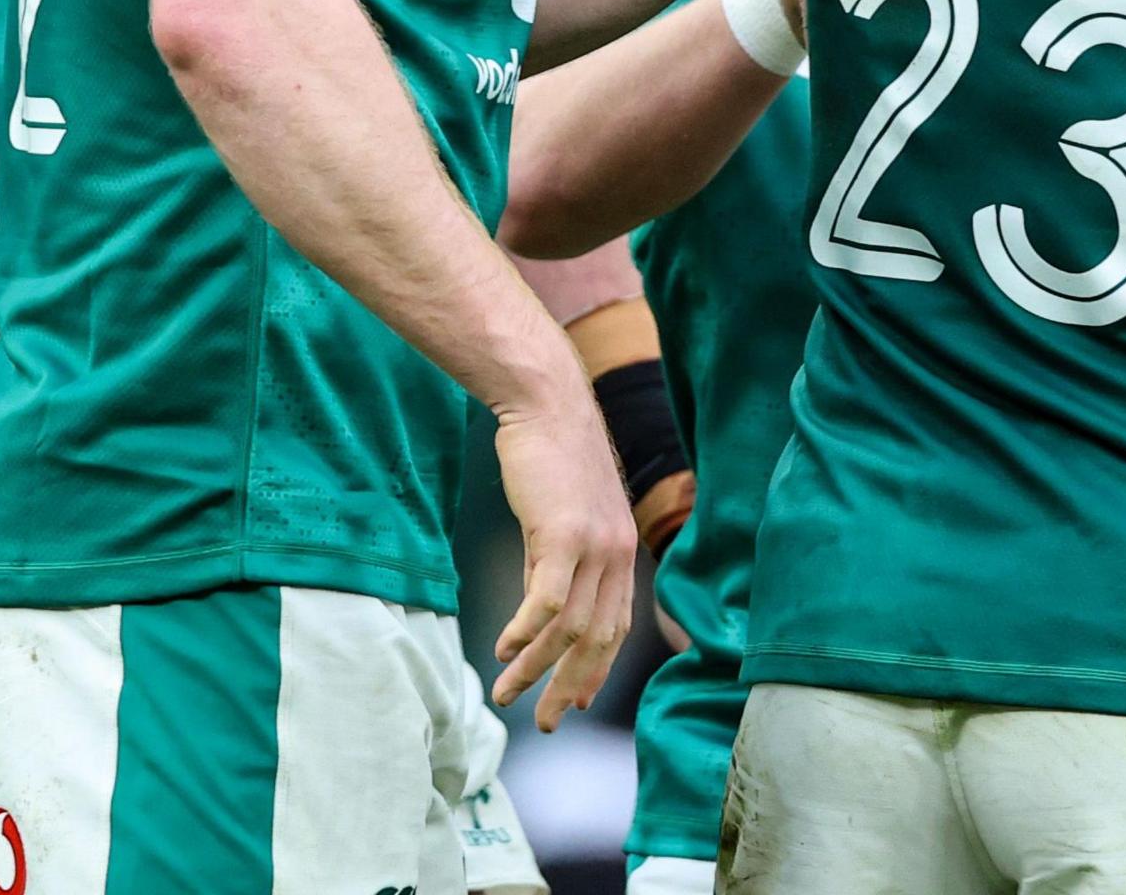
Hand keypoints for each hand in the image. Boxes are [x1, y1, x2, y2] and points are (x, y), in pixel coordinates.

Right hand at [490, 394, 638, 731]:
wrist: (546, 405)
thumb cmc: (548, 458)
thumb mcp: (560, 521)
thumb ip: (556, 567)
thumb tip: (539, 617)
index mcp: (621, 554)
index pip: (616, 629)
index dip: (595, 672)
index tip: (572, 705)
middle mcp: (617, 555)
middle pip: (598, 640)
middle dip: (570, 686)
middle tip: (544, 721)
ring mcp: (594, 545)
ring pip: (570, 628)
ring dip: (536, 668)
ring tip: (506, 694)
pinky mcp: (564, 532)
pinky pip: (546, 599)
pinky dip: (525, 632)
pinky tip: (504, 651)